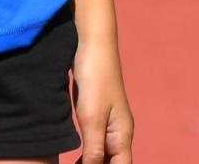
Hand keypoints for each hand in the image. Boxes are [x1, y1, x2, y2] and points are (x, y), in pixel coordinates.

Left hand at [72, 39, 133, 163]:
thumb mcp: (92, 118)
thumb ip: (93, 149)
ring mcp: (108, 124)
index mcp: (122, 135)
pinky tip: (75, 158)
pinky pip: (95, 145)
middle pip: (113, 163)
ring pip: (103, 156)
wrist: (93, 46)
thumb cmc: (96, 79)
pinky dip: (87, 155)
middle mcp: (119, 133)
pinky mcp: (97, 116)